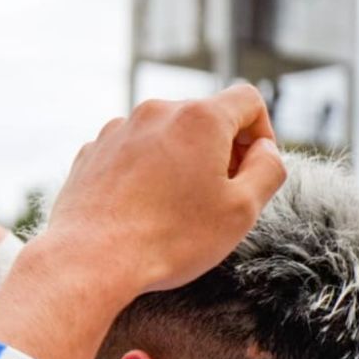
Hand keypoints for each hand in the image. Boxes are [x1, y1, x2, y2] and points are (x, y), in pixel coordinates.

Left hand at [38, 86, 285, 298]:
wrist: (90, 259)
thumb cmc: (170, 239)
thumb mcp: (242, 210)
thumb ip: (268, 169)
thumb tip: (264, 150)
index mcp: (199, 118)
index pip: (247, 100)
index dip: (262, 132)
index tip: (253, 169)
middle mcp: (155, 112)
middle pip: (203, 117)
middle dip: (220, 149)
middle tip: (217, 196)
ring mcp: (117, 130)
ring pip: (164, 135)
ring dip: (179, 160)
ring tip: (174, 206)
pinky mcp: (91, 152)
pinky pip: (131, 152)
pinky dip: (144, 171)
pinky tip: (140, 208)